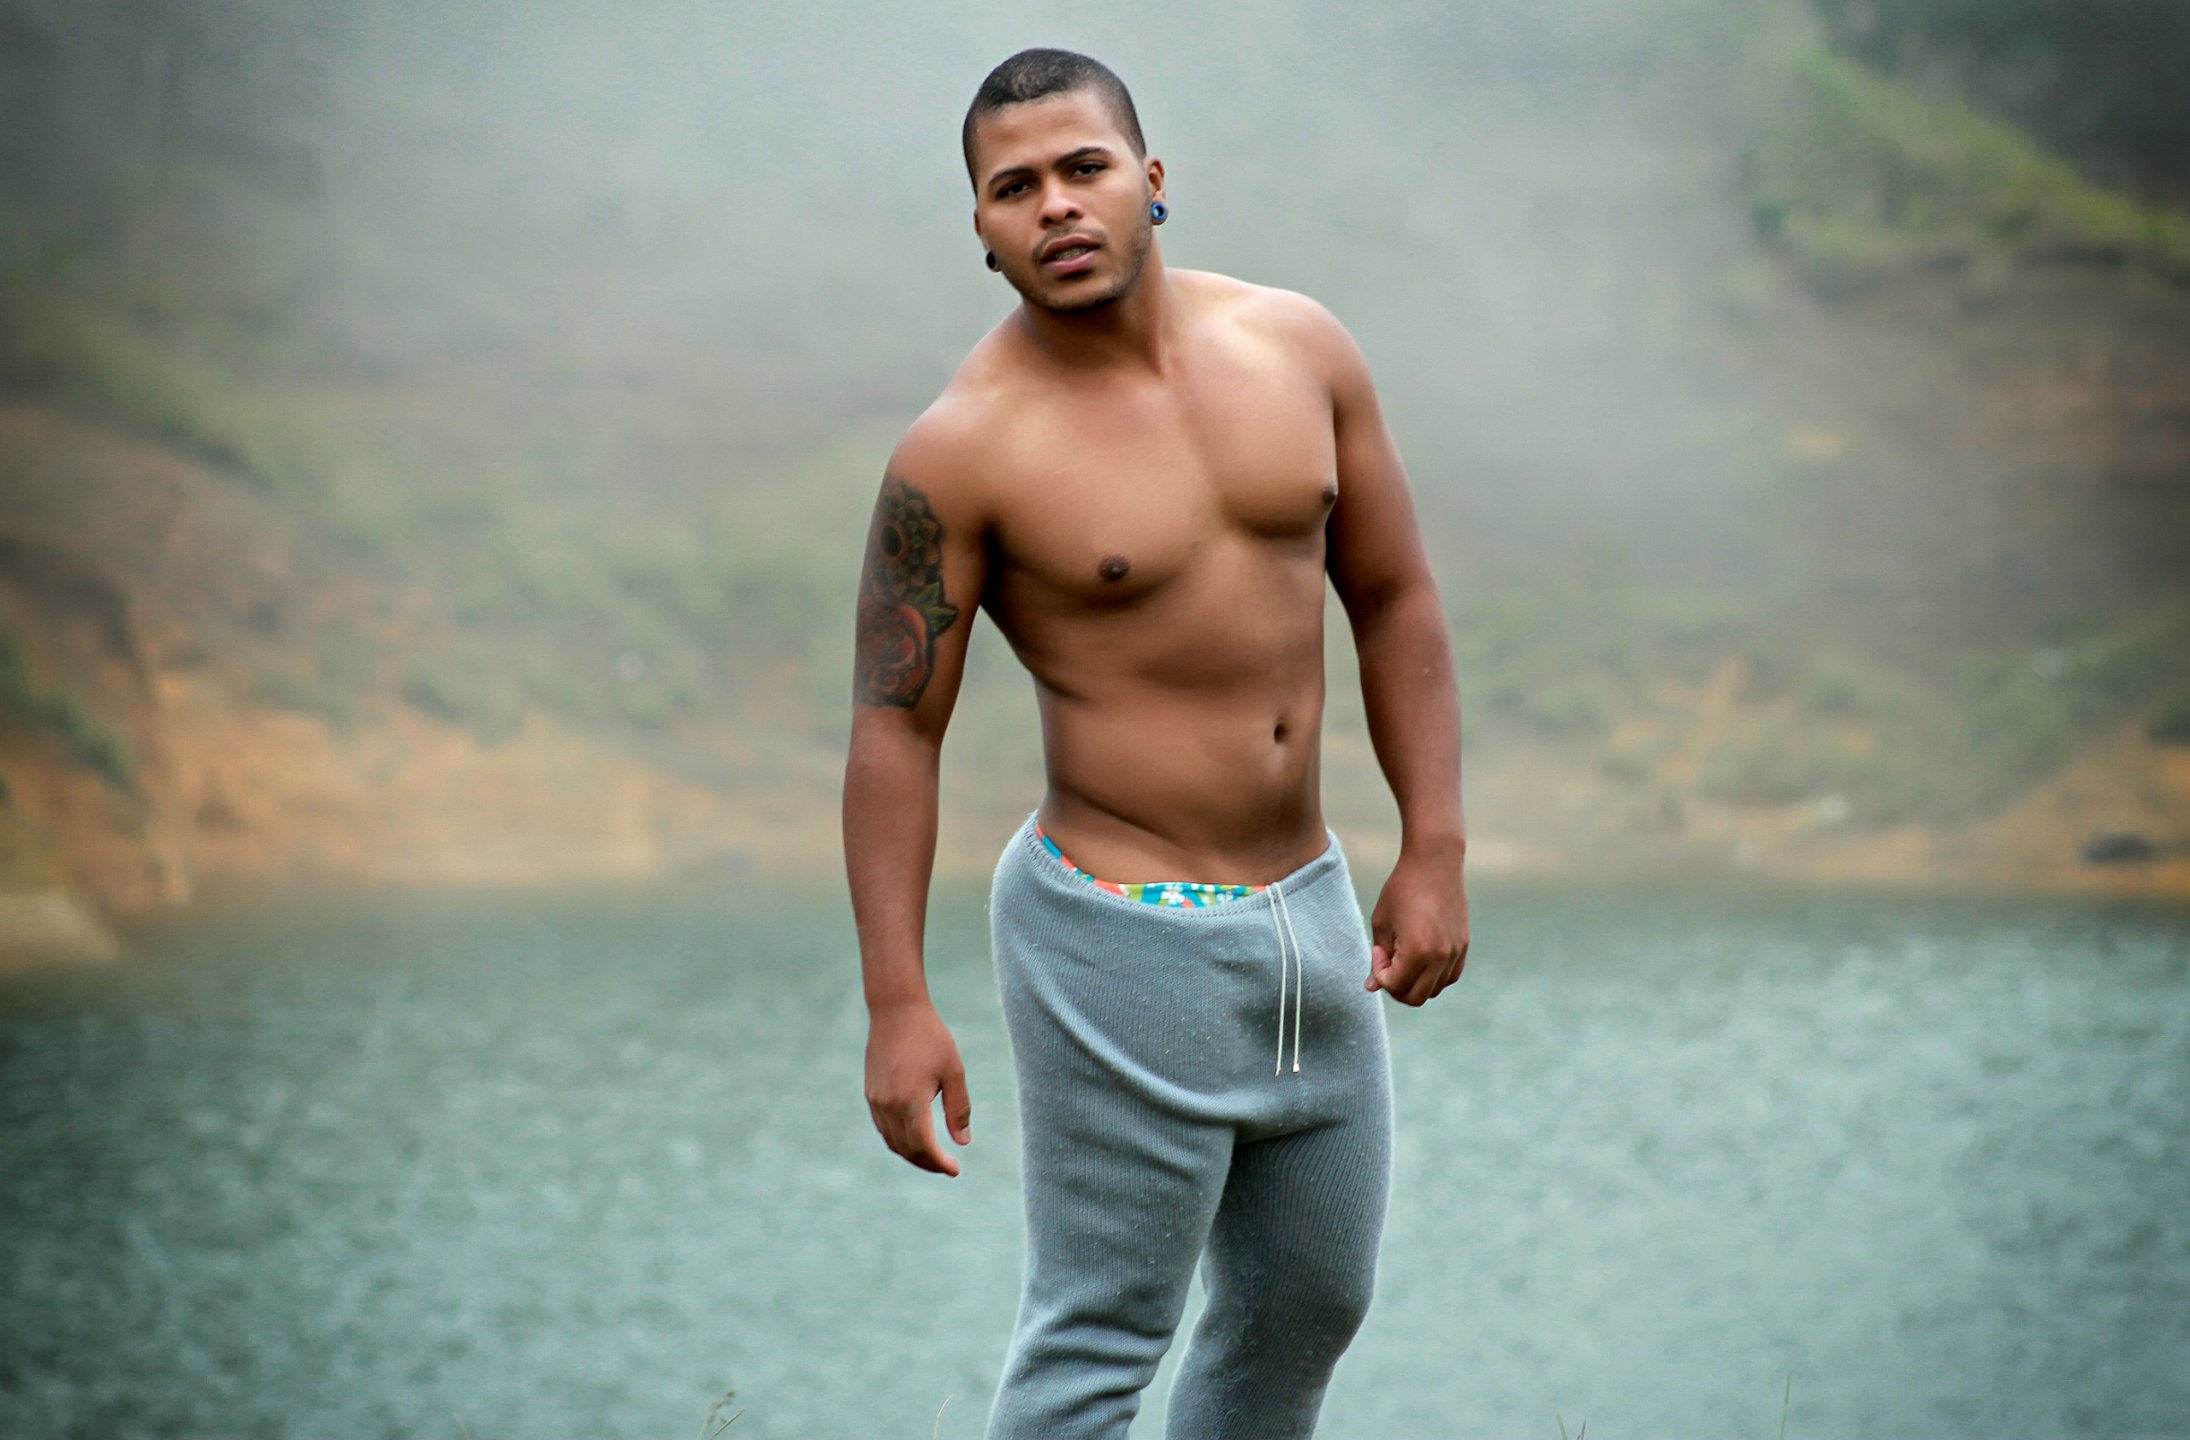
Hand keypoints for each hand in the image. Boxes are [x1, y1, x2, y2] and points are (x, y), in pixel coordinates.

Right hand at [864, 1000, 971, 1175]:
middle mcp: (889, 1105)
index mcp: (910, 1100)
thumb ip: (958, 1109)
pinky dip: (900, 1140)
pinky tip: (915, 1137)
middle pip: (907, 1150)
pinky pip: (884, 1128)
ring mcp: (876, 1101)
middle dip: (928, 1163)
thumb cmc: (930, 1037)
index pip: (924, 1146)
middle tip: (948, 1166)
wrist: (896, 1010)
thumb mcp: (953, 1071)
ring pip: (893, 1142)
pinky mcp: (871, 1094)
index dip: (939, 1163)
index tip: (955, 1170)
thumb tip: (962, 1141)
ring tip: (934, 1156)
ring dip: (913, 1154)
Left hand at [1365, 838, 1469, 1006]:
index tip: (1378, 951)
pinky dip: (1433, 976)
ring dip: (1415, 982)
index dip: (1380, 974)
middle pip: (1416, 998)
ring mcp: (1456, 952)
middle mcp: (1441, 956)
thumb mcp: (1382, 922)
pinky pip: (1449, 976)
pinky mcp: (1463, 946)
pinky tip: (1420, 956)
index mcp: (1417, 951)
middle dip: (1396, 987)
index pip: (1395, 986)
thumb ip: (1378, 958)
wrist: (1435, 862)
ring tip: (1403, 956)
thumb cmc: (1402, 889)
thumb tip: (1372, 987)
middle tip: (1387, 964)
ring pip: (1434, 990)